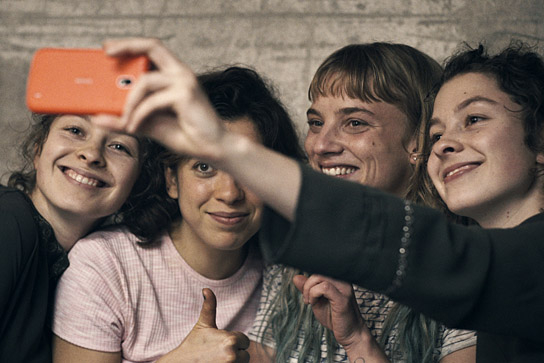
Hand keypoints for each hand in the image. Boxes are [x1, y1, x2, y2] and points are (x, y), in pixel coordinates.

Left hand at [95, 38, 226, 162]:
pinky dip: (139, 115)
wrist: (213, 148)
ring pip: (145, 81)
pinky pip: (152, 101)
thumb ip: (125, 119)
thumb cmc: (188, 134)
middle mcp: (181, 73)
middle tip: (106, 53)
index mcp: (175, 75)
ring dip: (129, 102)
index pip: (152, 50)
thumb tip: (97, 118)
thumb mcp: (149, 125)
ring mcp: (185, 82)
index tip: (108, 49)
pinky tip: (133, 127)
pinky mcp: (185, 95)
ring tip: (124, 120)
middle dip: (127, 46)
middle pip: (152, 46)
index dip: (130, 45)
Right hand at [158, 288, 249, 362]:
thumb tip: (206, 289)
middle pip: (245, 355)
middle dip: (235, 354)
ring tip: (217, 360)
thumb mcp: (202, 325)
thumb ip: (209, 307)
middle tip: (217, 354)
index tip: (220, 345)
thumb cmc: (192, 345)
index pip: (245, 341)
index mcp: (230, 340)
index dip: (234, 342)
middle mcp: (232, 355)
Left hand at [293, 275, 388, 361]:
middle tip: (306, 300)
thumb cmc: (335, 318)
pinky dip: (313, 294)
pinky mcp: (343, 298)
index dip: (308, 280)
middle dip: (306, 285)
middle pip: (317, 272)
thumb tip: (296, 277)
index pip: (319, 270)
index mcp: (338, 279)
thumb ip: (308, 289)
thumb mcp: (317, 301)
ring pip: (319, 276)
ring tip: (310, 302)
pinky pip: (324, 287)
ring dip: (309, 290)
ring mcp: (344, 288)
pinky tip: (314, 303)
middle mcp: (343, 280)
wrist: (351, 334)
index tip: (306, 293)